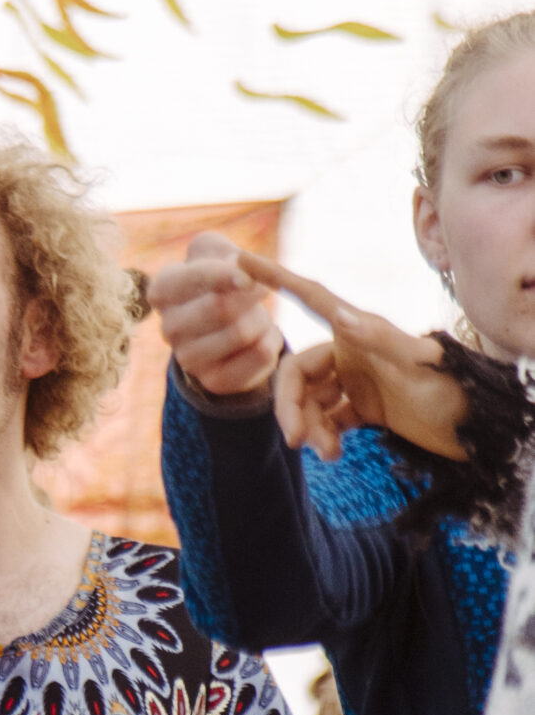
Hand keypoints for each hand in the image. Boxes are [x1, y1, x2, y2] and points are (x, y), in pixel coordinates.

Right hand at [147, 230, 283, 397]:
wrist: (225, 330)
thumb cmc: (221, 283)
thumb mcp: (216, 254)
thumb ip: (223, 250)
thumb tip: (238, 266)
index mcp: (162, 291)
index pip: (191, 279)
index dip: (224, 275)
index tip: (247, 277)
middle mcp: (168, 328)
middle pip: (220, 307)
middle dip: (251, 294)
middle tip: (260, 290)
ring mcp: (188, 359)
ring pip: (243, 332)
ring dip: (262, 318)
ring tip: (257, 316)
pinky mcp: (215, 381)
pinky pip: (261, 354)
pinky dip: (272, 340)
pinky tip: (261, 337)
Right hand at [240, 251, 469, 463]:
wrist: (475, 433)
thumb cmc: (453, 394)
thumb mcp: (418, 364)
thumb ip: (379, 339)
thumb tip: (339, 315)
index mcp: (360, 330)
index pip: (310, 298)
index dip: (275, 278)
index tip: (240, 260)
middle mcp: (353, 350)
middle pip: (297, 371)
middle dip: (290, 405)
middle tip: (295, 441)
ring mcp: (356, 380)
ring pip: (309, 400)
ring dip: (310, 427)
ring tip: (326, 454)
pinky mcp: (363, 407)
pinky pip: (327, 418)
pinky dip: (323, 436)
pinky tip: (334, 453)